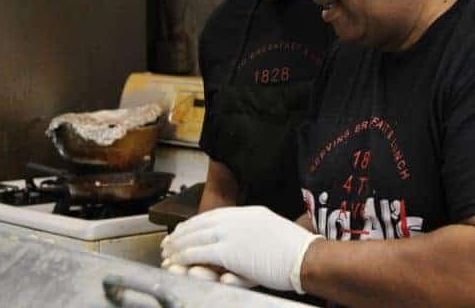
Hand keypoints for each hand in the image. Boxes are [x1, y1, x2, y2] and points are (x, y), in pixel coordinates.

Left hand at [161, 206, 322, 292]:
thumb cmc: (295, 250)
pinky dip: (185, 257)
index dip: (197, 223)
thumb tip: (239, 241)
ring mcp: (233, 233)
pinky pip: (199, 253)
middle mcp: (239, 219)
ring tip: (168, 253)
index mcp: (250, 213)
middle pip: (201, 224)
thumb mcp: (271, 232)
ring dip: (179, 246)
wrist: (305, 257)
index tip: (185, 230)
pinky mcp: (229, 251)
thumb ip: (252, 233)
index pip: (215, 215)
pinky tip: (177, 262)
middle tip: (169, 242)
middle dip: (182, 233)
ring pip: (196, 238)